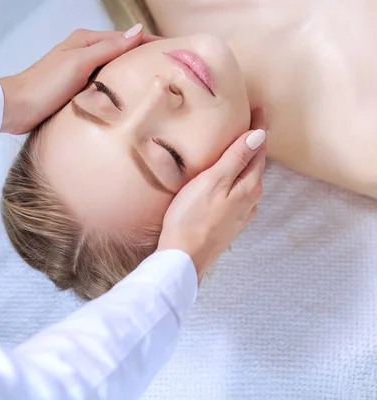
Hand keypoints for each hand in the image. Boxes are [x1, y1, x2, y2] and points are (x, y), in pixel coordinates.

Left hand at [0, 25, 160, 133]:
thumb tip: (137, 31)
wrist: (16, 108)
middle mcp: (84, 52)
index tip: (174, 50)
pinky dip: (118, 87)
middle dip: (144, 58)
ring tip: (155, 84)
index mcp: (86, 41)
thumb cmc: (44, 85)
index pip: (126, 38)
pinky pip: (104, 84)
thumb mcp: (79, 63)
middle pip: (122, 53)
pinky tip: (128, 98)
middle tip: (170, 69)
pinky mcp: (76, 89)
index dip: (150, 43)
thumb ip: (108, 48)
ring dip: (132, 74)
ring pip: (113, 70)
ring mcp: (80, 71)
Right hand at [157, 108, 267, 283]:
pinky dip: (234, 180)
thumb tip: (259, 136)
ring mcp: (240, 214)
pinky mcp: (228, 223)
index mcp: (249, 186)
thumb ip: (236, 159)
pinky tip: (224, 180)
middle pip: (255, 165)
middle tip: (249, 123)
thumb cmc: (192, 217)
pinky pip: (237, 194)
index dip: (259, 128)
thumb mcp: (213, 182)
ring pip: (246, 181)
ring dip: (244, 163)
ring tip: (236, 148)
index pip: (259, 149)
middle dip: (254, 144)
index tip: (259, 108)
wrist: (183, 257)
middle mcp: (250, 200)